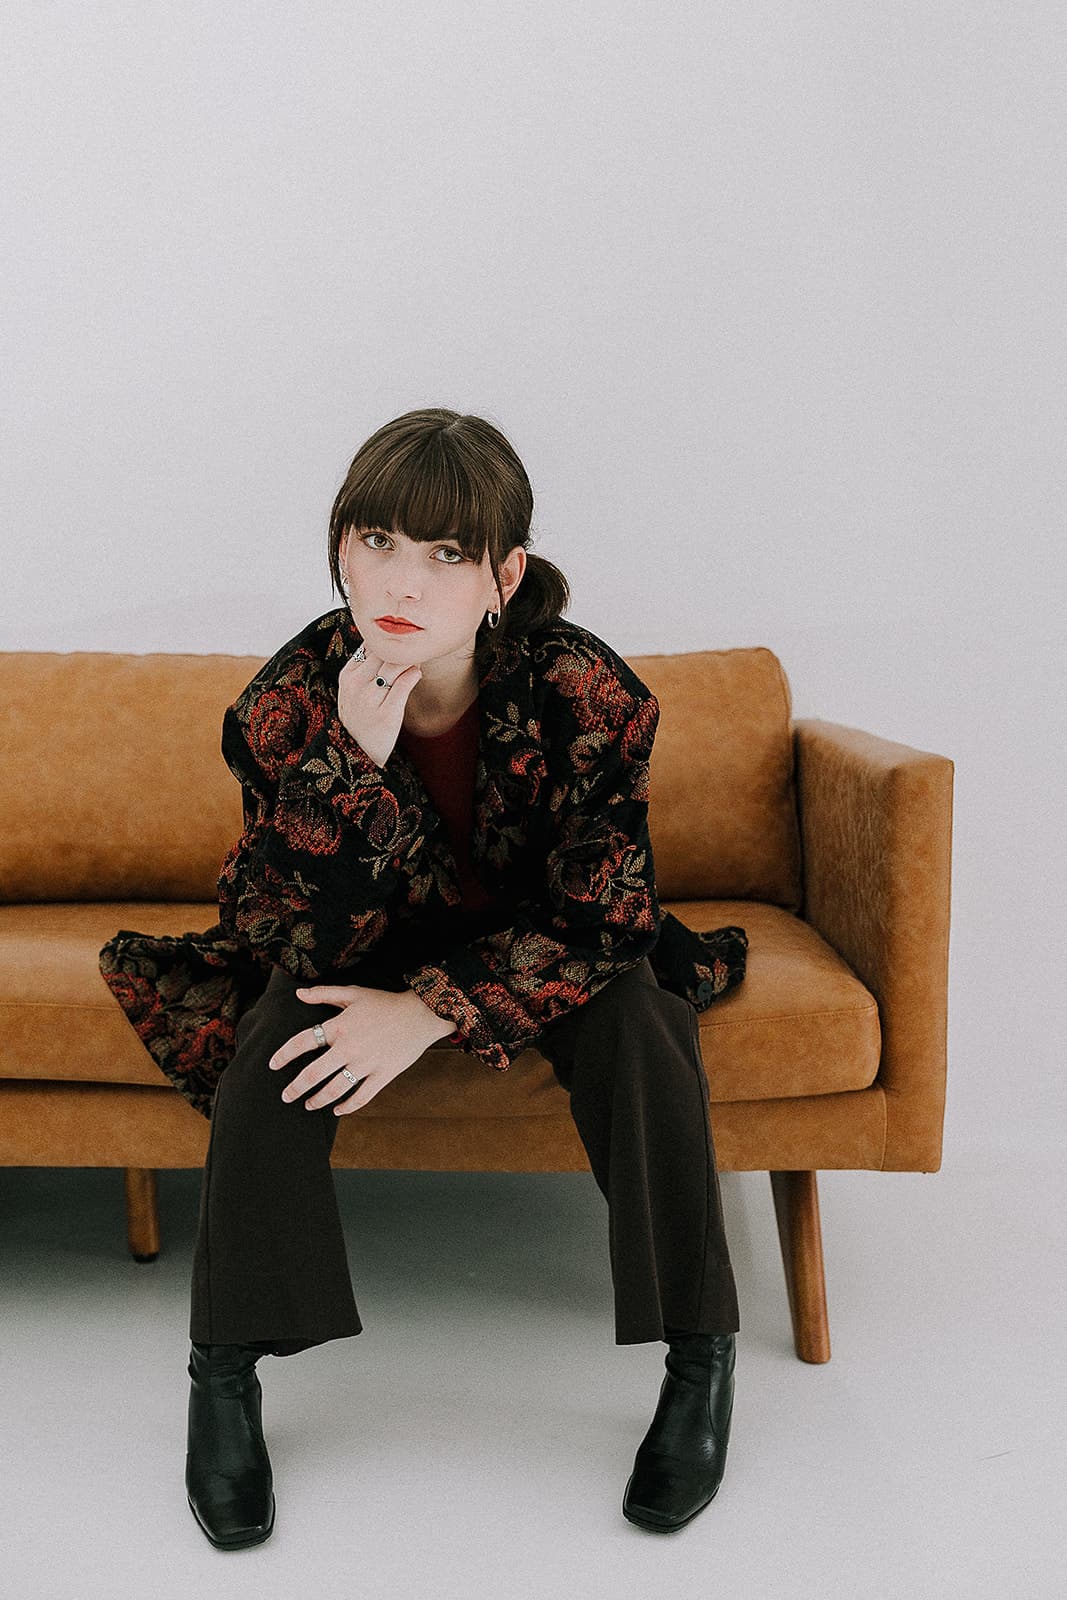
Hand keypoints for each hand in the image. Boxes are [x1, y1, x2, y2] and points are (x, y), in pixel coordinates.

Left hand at [267, 983, 449, 1113]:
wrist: (421, 1014)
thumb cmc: (385, 1002)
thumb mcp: (354, 993)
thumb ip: (324, 993)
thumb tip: (299, 993)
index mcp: (339, 1027)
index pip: (302, 1042)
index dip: (283, 1055)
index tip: (273, 1065)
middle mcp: (349, 1048)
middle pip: (313, 1074)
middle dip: (295, 1088)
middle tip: (286, 1096)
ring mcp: (366, 1064)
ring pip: (334, 1090)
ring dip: (317, 1100)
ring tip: (308, 1105)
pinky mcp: (382, 1076)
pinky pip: (361, 1097)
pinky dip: (346, 1107)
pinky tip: (337, 1110)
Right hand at [337, 648, 421, 767]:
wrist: (356, 752)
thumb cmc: (360, 717)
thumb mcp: (353, 689)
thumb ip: (365, 667)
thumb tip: (384, 642)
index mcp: (347, 675)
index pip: (370, 645)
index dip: (388, 643)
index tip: (400, 645)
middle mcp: (356, 685)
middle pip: (383, 652)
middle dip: (401, 649)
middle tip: (414, 651)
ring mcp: (370, 700)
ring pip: (394, 665)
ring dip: (409, 660)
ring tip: (415, 664)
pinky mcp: (387, 714)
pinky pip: (404, 684)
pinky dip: (414, 675)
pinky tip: (416, 675)